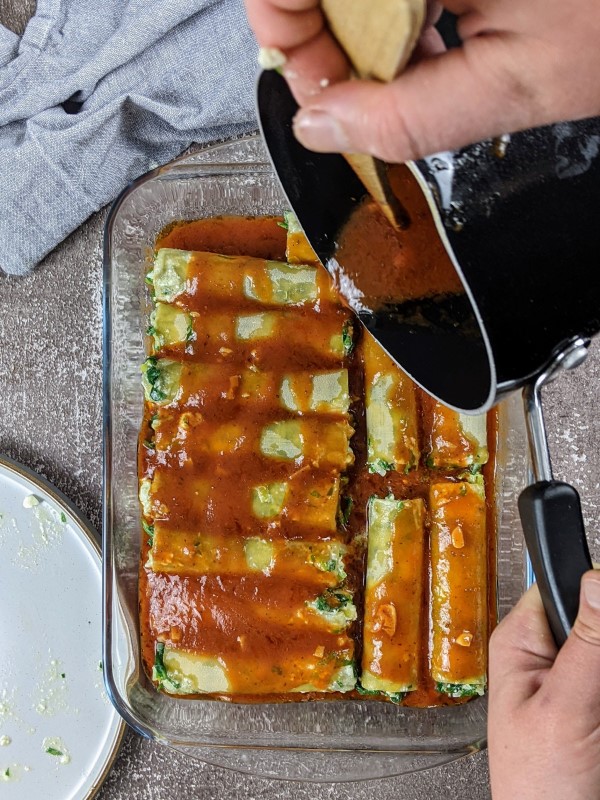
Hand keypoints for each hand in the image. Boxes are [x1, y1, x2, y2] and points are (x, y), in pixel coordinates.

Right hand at [244, 0, 599, 161]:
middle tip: (357, 92)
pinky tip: (431, 33)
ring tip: (406, 68)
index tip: (313, 90)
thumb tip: (322, 128)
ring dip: (364, 26)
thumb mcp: (518, 86)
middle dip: (325, 37)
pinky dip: (399, 7)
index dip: (284, 34)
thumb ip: (409, 116)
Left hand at [488, 571, 599, 799]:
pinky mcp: (589, 702)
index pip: (561, 586)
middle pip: (595, 623)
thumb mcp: (565, 707)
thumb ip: (586, 643)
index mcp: (521, 642)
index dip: (593, 596)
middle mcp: (544, 655)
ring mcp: (571, 681)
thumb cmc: (540, 785)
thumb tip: (596, 579)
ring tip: (596, 722)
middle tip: (595, 694)